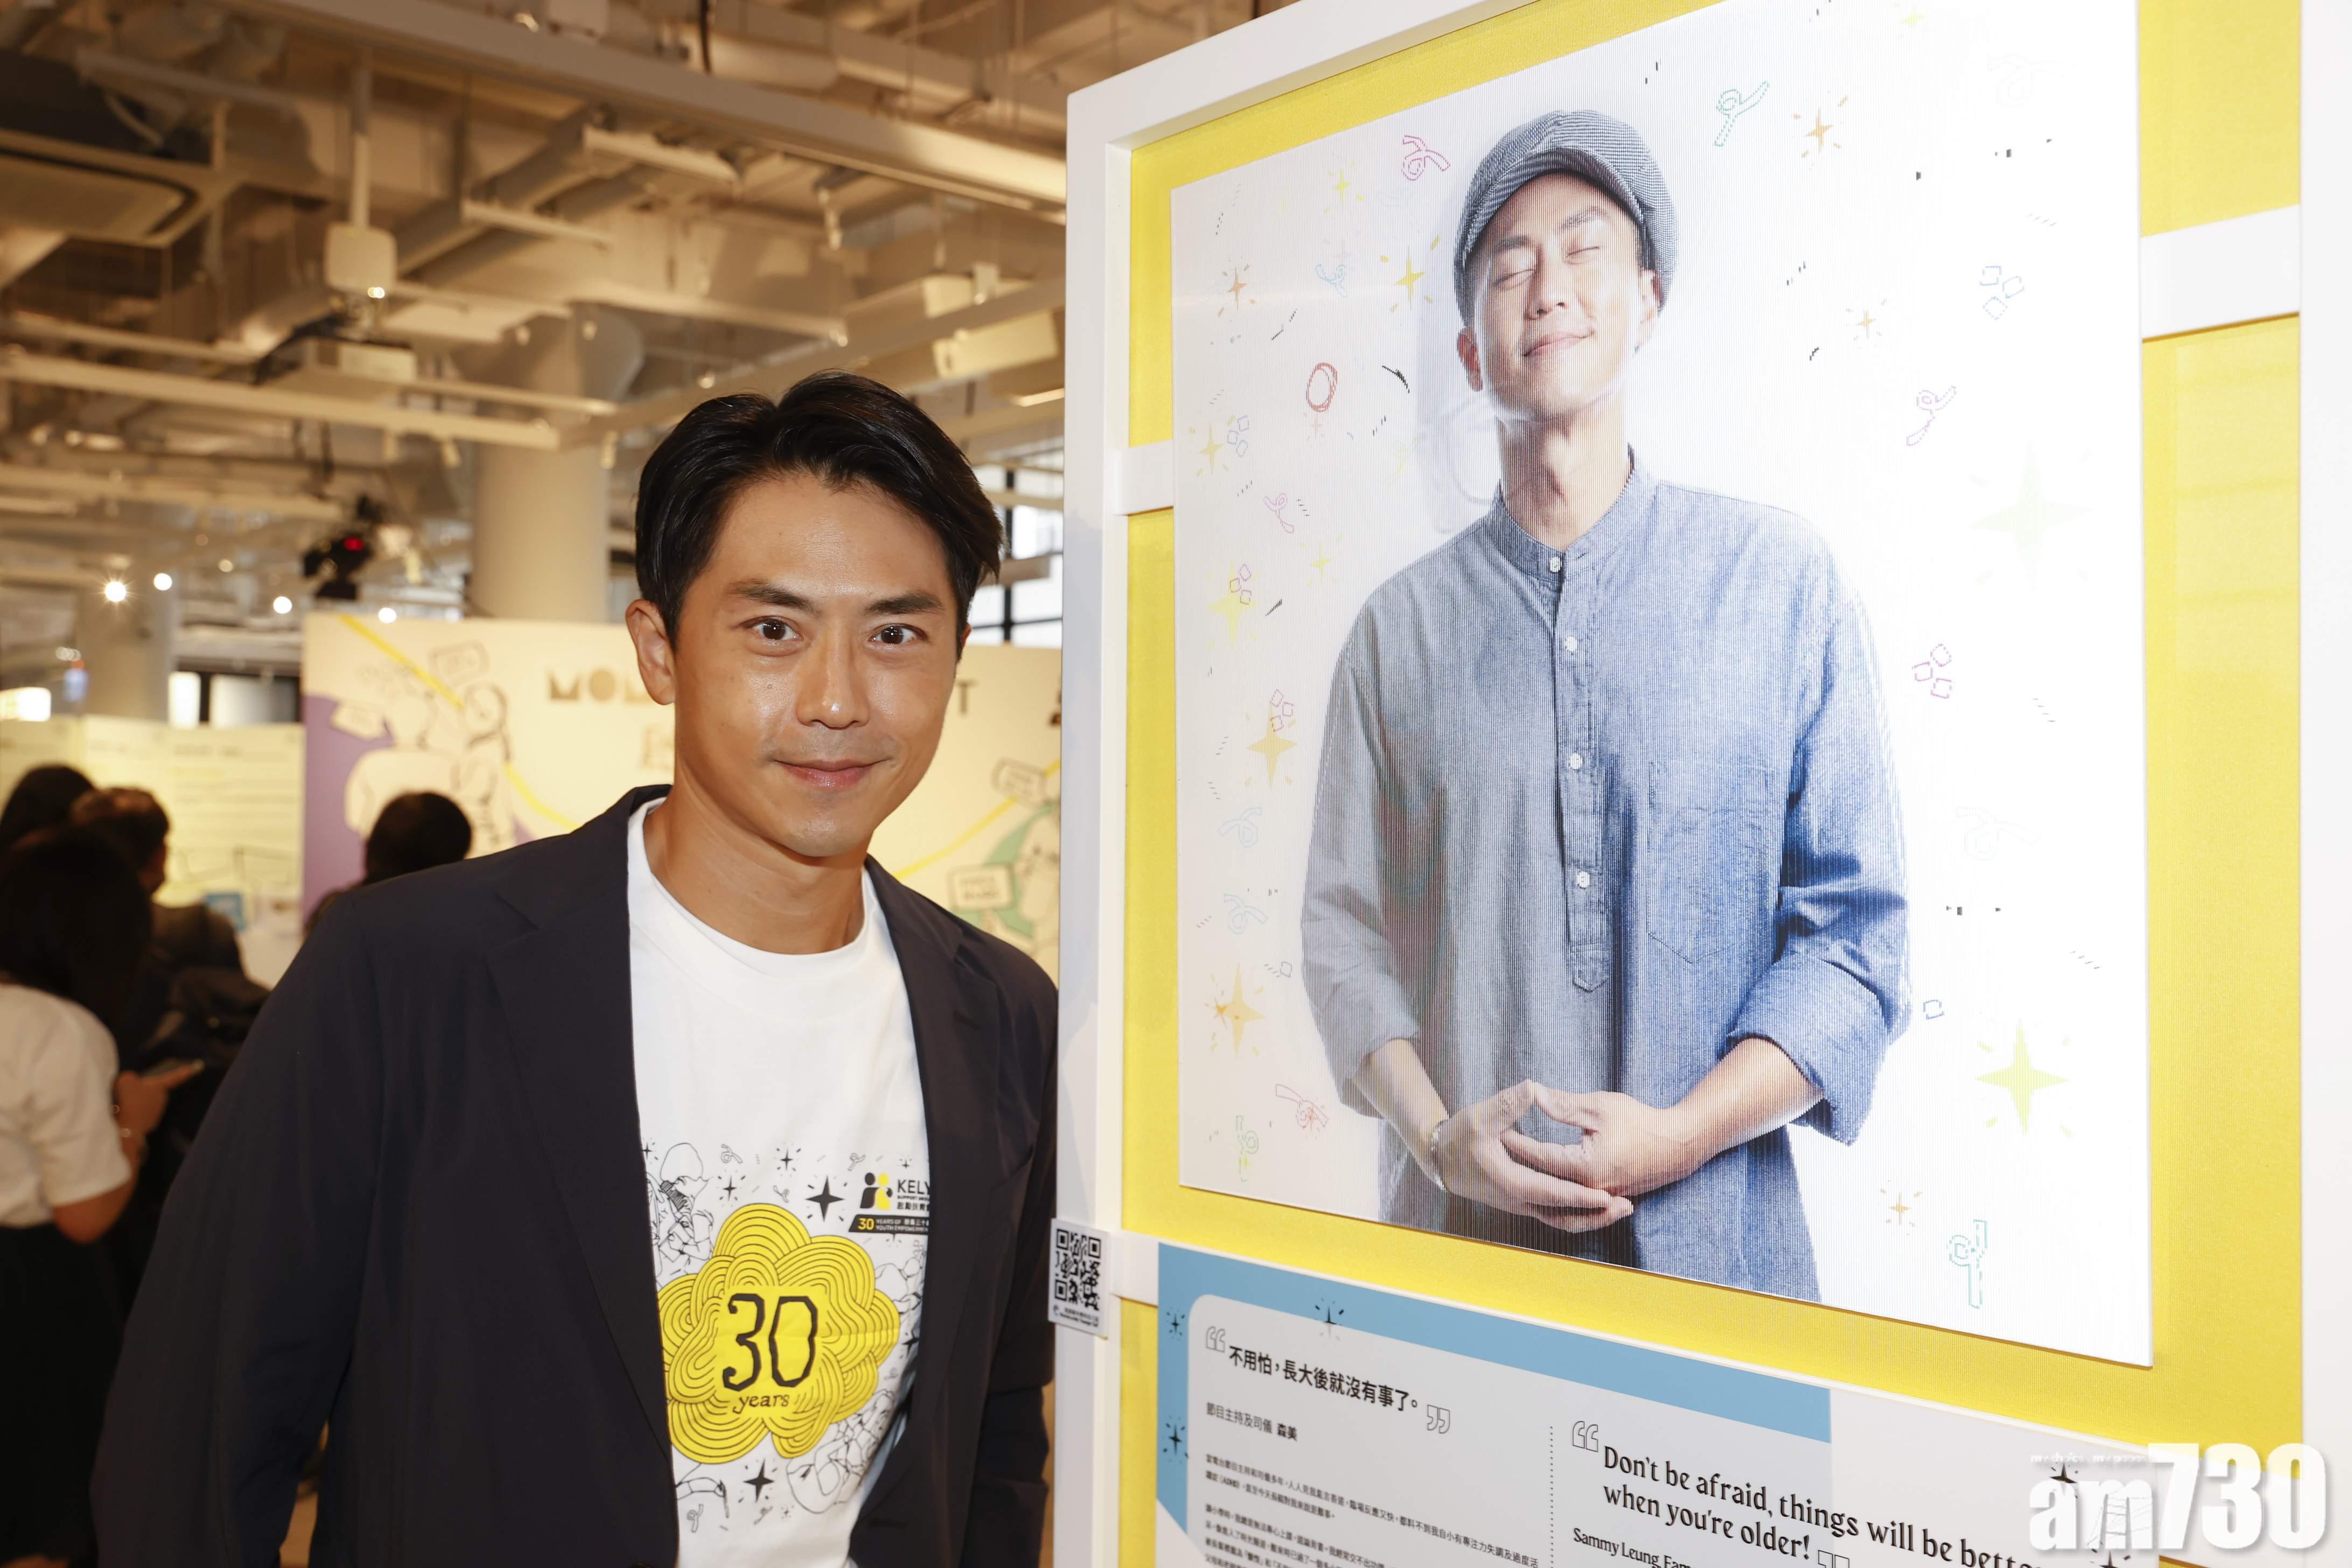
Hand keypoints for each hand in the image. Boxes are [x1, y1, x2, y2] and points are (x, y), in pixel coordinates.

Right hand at [114, 1063, 199, 1138]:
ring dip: (136, 1102)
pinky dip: (133, 1113)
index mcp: (160, 1086)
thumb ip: (131, 1078)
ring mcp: (156, 1113)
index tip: (199, 1066)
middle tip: (128, 1091)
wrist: (125, 1127)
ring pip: (145, 1103)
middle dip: (143, 1090)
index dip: (185, 1071)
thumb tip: (132, 1083)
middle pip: (153, 1091)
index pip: (175, 1076)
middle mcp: (162, 1099)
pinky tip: (124, 1113)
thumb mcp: (125, 1080)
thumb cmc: (127, 1100)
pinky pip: (140, 1114)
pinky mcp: (149, 1124)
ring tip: (122, 1103)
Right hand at [1426, 1080, 1631, 1232]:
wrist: (1441, 1159)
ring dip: (1591, 1217)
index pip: (1553, 1194)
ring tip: (1621, 1208)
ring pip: (1561, 1220)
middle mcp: (1518, 1201)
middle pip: (1564, 1216)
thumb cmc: (1459, 1137)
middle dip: (1597, 1214)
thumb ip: (1510, 1104)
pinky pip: (1555, 1215)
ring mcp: (1520, 1205)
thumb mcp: (1481, 1117)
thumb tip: (1533, 1088)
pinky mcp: (1522, 1203)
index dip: (1582, 1196)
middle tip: (1628, 1206)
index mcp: (1511, 1182)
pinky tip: (1597, 1203)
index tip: (1609, 1195)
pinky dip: (1578, 1212)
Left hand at [1504, 1089, 1704, 1200]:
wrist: (1679, 1145)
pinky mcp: (1606, 1198)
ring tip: (1509, 1172)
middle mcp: (1589, 1190)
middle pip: (1542, 1181)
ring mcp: (1598, 1198)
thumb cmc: (1640, 1121)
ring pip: (1557, 1197)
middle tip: (1493, 1151)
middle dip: (1517, 1165)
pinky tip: (1540, 1184)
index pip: (1538, 1156)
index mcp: (1584, 1167)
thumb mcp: (1598, 1107)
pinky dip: (1555, 1194)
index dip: (1516, 1142)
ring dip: (1534, 1186)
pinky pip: (1574, 1202)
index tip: (1495, 1130)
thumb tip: (1532, 1094)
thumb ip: (1562, 1105)